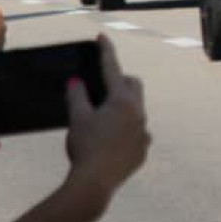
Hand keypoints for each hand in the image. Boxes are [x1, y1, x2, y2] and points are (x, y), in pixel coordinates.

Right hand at [62, 37, 149, 211]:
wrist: (95, 183)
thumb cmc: (85, 147)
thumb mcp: (77, 119)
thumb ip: (77, 96)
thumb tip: (76, 81)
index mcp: (123, 101)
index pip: (113, 69)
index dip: (106, 52)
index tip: (102, 38)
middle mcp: (139, 113)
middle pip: (133, 87)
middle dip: (120, 83)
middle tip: (102, 87)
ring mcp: (144, 133)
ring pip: (136, 111)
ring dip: (122, 110)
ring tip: (102, 118)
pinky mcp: (143, 150)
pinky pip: (136, 133)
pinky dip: (125, 131)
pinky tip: (109, 141)